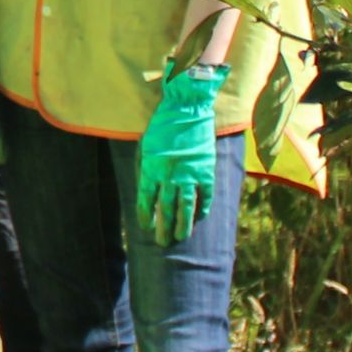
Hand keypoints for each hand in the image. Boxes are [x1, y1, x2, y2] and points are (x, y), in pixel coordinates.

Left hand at [136, 61, 227, 246]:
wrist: (187, 109)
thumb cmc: (162, 125)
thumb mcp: (145, 146)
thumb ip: (145, 168)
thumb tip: (146, 188)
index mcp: (151, 169)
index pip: (146, 201)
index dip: (146, 216)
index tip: (146, 228)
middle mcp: (169, 176)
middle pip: (165, 209)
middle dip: (163, 227)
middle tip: (163, 242)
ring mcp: (189, 174)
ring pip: (186, 207)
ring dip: (183, 224)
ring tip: (181, 238)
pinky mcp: (206, 170)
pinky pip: (205, 195)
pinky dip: (203, 208)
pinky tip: (199, 219)